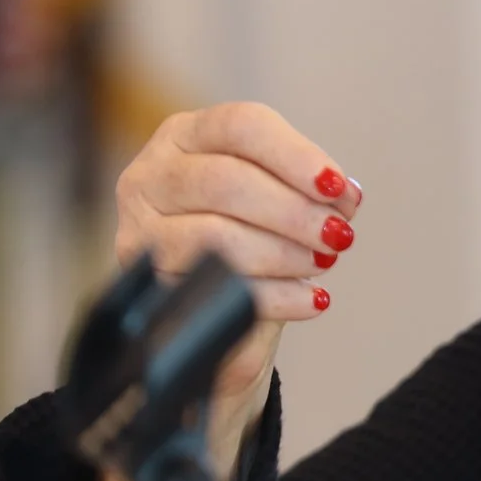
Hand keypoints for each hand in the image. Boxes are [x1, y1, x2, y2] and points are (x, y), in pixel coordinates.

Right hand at [109, 101, 363, 480]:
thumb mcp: (277, 220)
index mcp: (186, 139)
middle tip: (341, 242)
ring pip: (209, 231)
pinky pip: (203, 286)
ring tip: (322, 271)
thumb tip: (344, 197)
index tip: (346, 191)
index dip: (299, 155)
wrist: (193, 356)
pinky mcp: (138, 291)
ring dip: (281, 252)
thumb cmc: (249, 263)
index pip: (240, 124)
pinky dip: (269, 296)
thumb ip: (301, 197)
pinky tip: (309, 305)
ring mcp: (134, 235)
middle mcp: (147, 178)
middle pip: (226, 179)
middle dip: (296, 213)